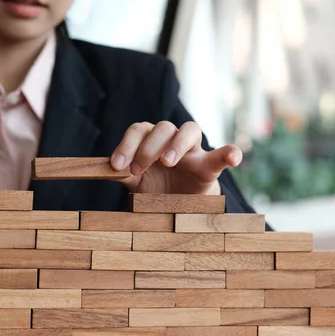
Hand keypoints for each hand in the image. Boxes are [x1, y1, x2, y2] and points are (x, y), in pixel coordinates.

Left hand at [110, 121, 242, 194]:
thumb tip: (101, 170)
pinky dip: (230, 152)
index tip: (117, 167)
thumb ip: (123, 174)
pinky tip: (233, 158)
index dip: (127, 145)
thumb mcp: (136, 181)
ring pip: (189, 130)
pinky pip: (224, 153)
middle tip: (138, 169)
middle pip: (162, 127)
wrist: (179, 208)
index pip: (139, 130)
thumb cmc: (156, 188)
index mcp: (151, 140)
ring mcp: (193, 151)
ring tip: (168, 162)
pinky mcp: (211, 165)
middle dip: (147, 147)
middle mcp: (172, 140)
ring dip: (177, 143)